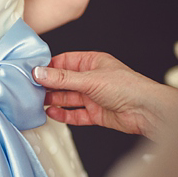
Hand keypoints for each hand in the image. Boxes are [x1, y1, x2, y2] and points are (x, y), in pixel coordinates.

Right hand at [33, 52, 177, 140]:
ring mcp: (93, 96)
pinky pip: (74, 114)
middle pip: (63, 81)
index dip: (48, 66)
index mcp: (92, 62)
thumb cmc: (128, 87)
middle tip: (30, 89)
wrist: (147, 111)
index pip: (63, 62)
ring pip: (67, 98)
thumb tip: (39, 73)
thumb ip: (62, 78)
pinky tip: (52, 113)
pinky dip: (63, 114)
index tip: (31, 71)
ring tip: (37, 102)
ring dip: (53, 100)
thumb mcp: (89, 79)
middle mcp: (91, 78)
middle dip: (48, 85)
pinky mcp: (95, 113)